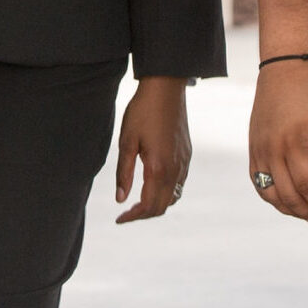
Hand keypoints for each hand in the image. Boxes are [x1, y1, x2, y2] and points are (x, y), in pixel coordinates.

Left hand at [114, 75, 190, 223]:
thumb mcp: (126, 141)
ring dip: (156, 204)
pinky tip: (152, 184)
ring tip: (137, 202)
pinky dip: (166, 192)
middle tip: (126, 213)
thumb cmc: (143, 112)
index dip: (133, 217)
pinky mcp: (187, 155)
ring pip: (173, 197)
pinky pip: (179, 183)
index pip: (148, 207)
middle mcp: (176, 170)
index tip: (119, 219)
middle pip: (162, 207)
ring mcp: (184, 163)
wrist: (166, 88)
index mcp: (159, 169)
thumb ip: (124, 173)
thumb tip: (120, 199)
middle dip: (143, 215)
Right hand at [248, 58, 307, 222]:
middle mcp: (271, 148)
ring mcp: (259, 149)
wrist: (283, 71)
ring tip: (306, 213)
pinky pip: (257, 181)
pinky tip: (286, 199)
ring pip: (268, 192)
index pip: (306, 184)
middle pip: (286, 193)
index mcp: (294, 141)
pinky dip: (270, 195)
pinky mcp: (253, 148)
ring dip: (288, 208)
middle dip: (306, 211)